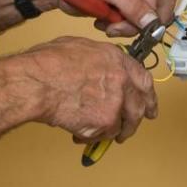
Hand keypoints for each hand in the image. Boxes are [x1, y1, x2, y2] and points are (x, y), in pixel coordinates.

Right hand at [21, 36, 156, 143]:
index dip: (147, 95)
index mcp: (117, 59)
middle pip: (139, 106)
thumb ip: (98, 60)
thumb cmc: (48, 63)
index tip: (149, 104)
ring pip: (123, 124)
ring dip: (114, 132)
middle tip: (130, 128)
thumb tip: (99, 68)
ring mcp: (116, 102)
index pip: (144, 79)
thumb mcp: (79, 47)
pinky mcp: (105, 122)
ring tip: (101, 135)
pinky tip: (78, 134)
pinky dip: (93, 138)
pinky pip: (104, 136)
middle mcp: (122, 80)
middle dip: (135, 120)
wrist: (38, 83)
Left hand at [23, 0, 178, 36]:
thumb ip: (130, 5)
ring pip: (141, 20)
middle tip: (119, 27)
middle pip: (154, 8)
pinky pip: (128, 24)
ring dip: (124, 27)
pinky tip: (101, 20)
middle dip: (138, 22)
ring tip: (106, 23)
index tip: (154, 25)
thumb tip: (153, 21)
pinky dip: (116, 27)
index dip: (165, 7)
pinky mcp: (120, 7)